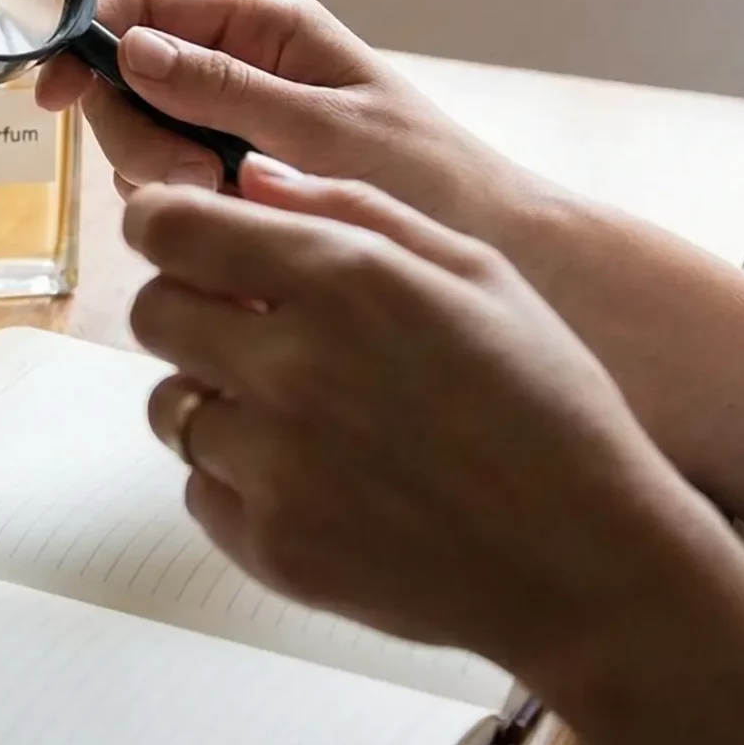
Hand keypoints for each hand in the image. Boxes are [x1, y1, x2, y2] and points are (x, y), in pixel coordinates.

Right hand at [36, 0, 537, 248]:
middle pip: (130, 80)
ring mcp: (239, 129)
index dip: (90, 43)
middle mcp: (246, 69)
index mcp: (269, 28)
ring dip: (164, 177)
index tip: (55, 95)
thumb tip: (132, 49)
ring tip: (232, 207)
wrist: (499, 253)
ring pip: (145, 139)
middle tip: (195, 176)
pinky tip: (234, 232)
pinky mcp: (242, 184)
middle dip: (141, 130)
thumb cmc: (433, 180)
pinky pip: (175, 187)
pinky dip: (188, 210)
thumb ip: (223, 88)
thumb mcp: (322, 128)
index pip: (145, 9)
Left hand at [126, 157, 726, 675]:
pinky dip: (240, 482)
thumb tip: (254, 179)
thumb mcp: (480, 273)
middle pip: (152, 313)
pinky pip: (200, 490)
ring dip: (216, 400)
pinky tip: (321, 481)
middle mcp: (292, 365)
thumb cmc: (549, 407)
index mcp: (344, 279)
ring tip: (305, 417)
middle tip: (253, 329)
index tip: (183, 237)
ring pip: (171, 406)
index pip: (169, 226)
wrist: (590, 565)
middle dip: (190, 308)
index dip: (165, 225)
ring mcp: (273, 463)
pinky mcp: (269, 544)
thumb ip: (356, 212)